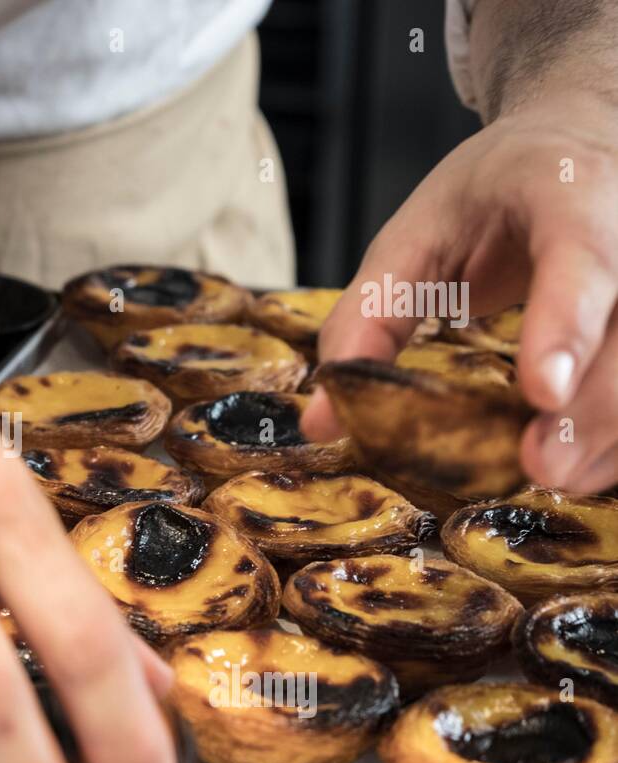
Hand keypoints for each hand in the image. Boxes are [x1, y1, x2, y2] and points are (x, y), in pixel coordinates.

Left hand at [303, 90, 617, 492]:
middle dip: (591, 410)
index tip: (541, 393)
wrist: (576, 141)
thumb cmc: (493, 193)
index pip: (583, 257)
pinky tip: (579, 461)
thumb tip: (322, 418)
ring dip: (608, 436)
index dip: (566, 326)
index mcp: (567, 191)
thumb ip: (368, 319)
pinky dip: (617, 436)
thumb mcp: (416, 236)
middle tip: (536, 466)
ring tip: (550, 473)